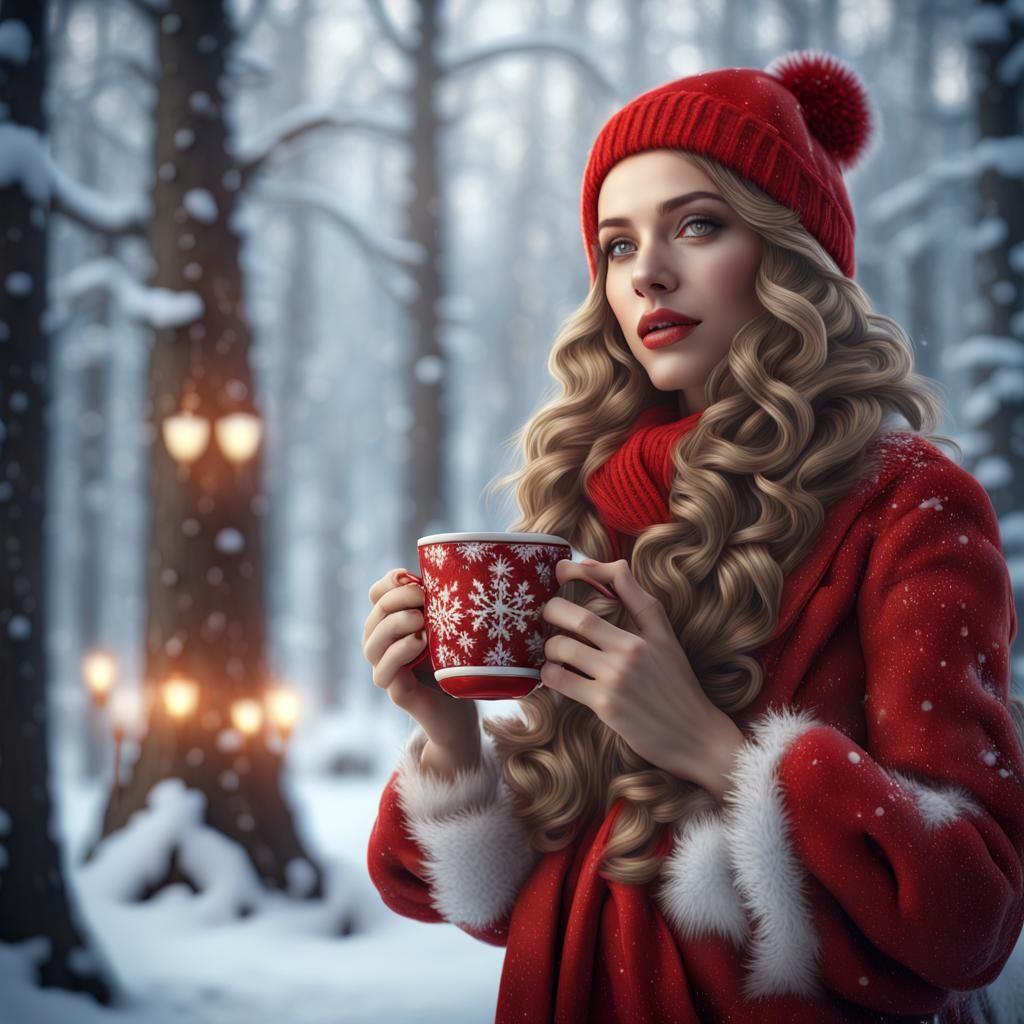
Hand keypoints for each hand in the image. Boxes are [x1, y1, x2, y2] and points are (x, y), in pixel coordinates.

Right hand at [363, 568, 478, 751]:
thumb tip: (456, 569)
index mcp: (393, 626)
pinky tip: (419, 643)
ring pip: (371, 645)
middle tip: (423, 596)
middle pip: (374, 617)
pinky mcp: (398, 693)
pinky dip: (398, 655)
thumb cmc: (459, 665)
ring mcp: (388, 671)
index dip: (389, 583)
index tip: (410, 575)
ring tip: (421, 619)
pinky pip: (384, 673)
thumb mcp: (452, 627)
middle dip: (395, 601)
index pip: (376, 596)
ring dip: (393, 626)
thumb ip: (445, 604)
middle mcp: (383, 647)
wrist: (464, 713)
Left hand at [540, 558, 744, 801]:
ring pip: (564, 648)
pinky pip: (562, 680)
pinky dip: (549, 673)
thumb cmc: (678, 686)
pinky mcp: (606, 704)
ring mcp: (619, 676)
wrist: (696, 735)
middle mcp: (635, 648)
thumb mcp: (667, 640)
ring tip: (551, 650)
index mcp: (653, 627)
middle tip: (545, 614)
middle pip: (579, 617)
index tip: (564, 568)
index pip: (620, 580)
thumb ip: (640, 606)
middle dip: (552, 610)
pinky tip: (553, 673)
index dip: (586, 568)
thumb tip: (604, 569)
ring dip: (549, 647)